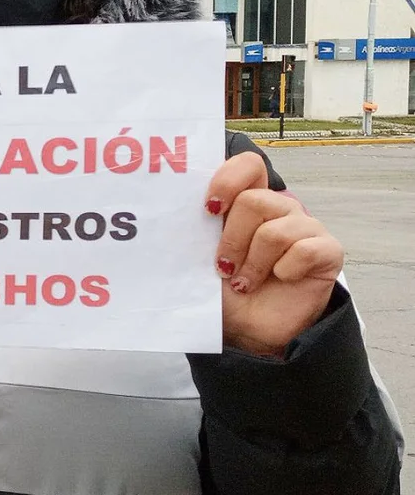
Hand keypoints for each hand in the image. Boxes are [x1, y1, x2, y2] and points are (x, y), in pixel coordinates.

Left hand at [208, 152, 343, 357]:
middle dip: (232, 240)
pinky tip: (281, 279)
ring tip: (245, 283)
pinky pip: (305, 249)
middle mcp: (278, 208)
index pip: (248, 165)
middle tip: (223, 267)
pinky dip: (285, 270)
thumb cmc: (224, 290)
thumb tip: (166, 211)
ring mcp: (305, 227)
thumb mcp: (200, 256)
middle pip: (254, 201)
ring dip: (253, 263)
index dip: (227, 180)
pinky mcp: (328, 250)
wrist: (249, 329)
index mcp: (247, 201)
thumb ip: (193, 229)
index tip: (209, 209)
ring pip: (276, 230)